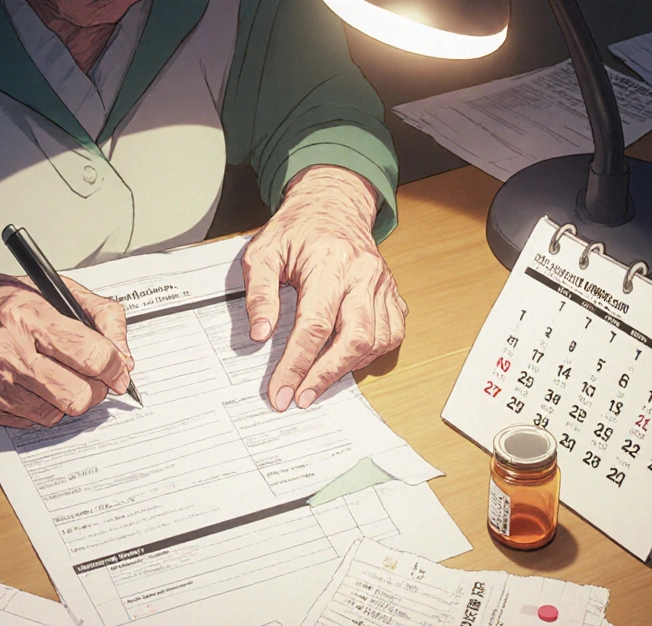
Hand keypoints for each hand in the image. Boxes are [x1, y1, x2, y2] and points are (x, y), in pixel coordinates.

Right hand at [0, 265, 133, 428]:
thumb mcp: (42, 288)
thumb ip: (94, 313)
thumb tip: (122, 355)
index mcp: (25, 314)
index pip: (92, 354)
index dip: (115, 366)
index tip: (118, 368)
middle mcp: (5, 352)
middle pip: (79, 396)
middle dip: (96, 390)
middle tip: (92, 378)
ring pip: (57, 414)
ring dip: (65, 399)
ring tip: (53, 376)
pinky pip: (29, 422)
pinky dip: (38, 407)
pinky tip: (26, 384)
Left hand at [243, 165, 407, 411]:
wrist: (333, 204)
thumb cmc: (296, 229)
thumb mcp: (263, 253)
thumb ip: (259, 294)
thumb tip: (260, 334)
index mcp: (330, 263)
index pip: (314, 325)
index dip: (297, 364)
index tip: (281, 391)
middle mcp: (363, 274)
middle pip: (355, 339)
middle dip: (326, 375)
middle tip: (301, 396)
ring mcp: (382, 284)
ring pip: (379, 341)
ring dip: (350, 367)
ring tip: (320, 378)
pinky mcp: (392, 292)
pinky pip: (392, 333)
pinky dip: (372, 354)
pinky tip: (347, 359)